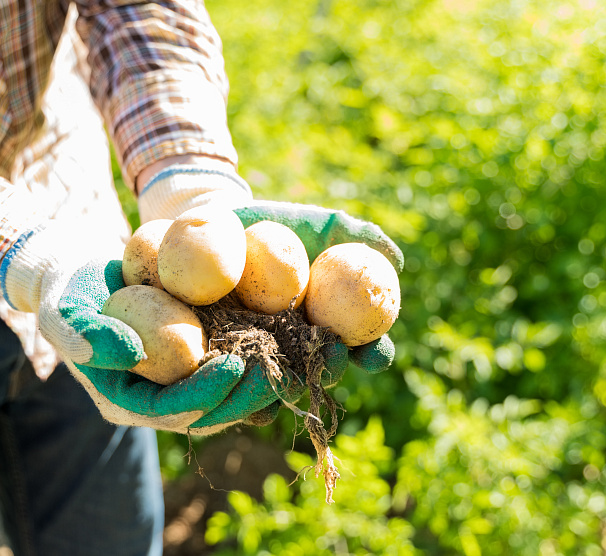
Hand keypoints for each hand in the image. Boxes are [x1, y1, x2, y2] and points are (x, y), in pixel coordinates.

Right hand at [0, 224, 286, 432]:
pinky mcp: (205, 356)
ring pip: (235, 391)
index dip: (206, 394)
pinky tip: (303, 336)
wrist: (81, 273)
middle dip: (249, 393)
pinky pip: (242, 361)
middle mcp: (161, 399)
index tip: (235, 366)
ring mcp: (185, 380)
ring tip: (305, 357)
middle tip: (282, 368)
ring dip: (271, 378)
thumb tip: (130, 352)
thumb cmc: (67, 292)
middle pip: (213, 409)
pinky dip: (272, 352)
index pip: (172, 411)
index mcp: (127, 402)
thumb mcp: (65, 311)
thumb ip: (87, 336)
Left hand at [138, 163, 402, 376]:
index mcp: (327, 325)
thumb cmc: (272, 224)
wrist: (211, 226)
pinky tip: (233, 375)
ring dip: (285, 383)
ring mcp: (259, 359)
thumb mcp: (313, 223)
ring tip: (286, 376)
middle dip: (331, 369)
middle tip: (332, 356)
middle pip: (322, 371)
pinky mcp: (217, 362)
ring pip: (277, 382)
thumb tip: (394, 259)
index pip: (362, 347)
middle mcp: (297, 349)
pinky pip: (228, 381)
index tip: (375, 350)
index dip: (374, 353)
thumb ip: (353, 235)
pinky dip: (232, 382)